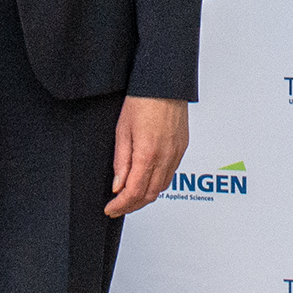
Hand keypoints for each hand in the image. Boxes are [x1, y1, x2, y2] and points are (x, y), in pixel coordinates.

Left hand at [106, 96, 188, 217]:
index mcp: (148, 153)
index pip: (134, 192)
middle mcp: (166, 156)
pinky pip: (170, 173)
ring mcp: (176, 153)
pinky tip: (147, 180)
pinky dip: (157, 183)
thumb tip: (118, 185)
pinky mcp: (182, 148)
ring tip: (130, 196)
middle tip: (118, 207)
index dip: (121, 205)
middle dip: (132, 205)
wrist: (164, 83)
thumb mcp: (122, 131)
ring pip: (162, 186)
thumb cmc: (142, 100)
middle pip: (150, 194)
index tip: (111, 209)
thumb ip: (121, 161)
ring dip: (145, 196)